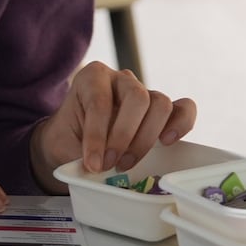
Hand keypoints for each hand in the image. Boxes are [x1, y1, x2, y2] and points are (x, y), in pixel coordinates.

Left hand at [29, 63, 196, 190]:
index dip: (98, 135)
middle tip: (111, 164)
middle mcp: (120, 79)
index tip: (93, 164)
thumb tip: (97, 168)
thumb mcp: (62, 143)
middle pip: (137, 97)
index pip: (100, 101)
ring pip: (160, 104)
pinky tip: (167, 142)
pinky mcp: (161, 111)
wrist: (72, 142)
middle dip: (124, 136)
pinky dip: (181, 124)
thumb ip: (77, 153)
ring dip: (145, 139)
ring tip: (126, 163)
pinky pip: (183, 109)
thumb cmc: (68, 139)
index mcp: (91, 78)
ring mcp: (144, 92)